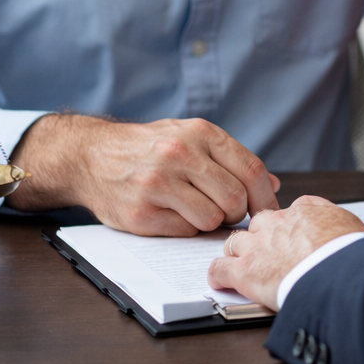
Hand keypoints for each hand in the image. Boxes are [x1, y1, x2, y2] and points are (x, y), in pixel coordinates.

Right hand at [5, 113, 280, 234]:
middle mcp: (180, 154)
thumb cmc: (149, 147)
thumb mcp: (190, 138)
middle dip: (236, 212)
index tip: (267, 212)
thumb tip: (272, 186)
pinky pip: (184, 231)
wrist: (91, 155)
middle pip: (235, 198)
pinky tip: (170, 214)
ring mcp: (158, 182)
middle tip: (225, 212)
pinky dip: (184, 228)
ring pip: (212, 219)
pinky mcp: (141, 211)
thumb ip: (230, 159)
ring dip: (209, 222)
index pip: (251, 170)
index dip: (265, 197)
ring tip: (193, 210)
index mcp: (200, 133)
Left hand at [208, 195, 363, 308]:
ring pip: (235, 243)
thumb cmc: (354, 254)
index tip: (290, 238)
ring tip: (241, 266)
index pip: (288, 212)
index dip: (287, 228)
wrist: (341, 273)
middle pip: (258, 224)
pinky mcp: (245, 271)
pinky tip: (221, 280)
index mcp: (305, 210)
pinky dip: (218, 274)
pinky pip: (220, 268)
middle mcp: (277, 222)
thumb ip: (349, 227)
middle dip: (260, 237)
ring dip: (238, 254)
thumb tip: (359, 233)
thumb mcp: (358, 230)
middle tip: (266, 253)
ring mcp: (258, 246)